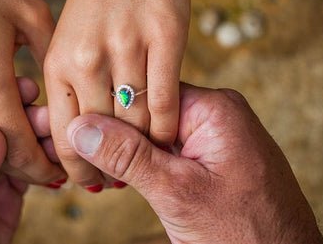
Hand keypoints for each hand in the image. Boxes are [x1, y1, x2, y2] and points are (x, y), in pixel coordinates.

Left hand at [44, 0, 189, 189]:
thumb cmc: (97, 1)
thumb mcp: (66, 41)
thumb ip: (68, 87)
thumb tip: (76, 136)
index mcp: (58, 62)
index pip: (63, 135)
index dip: (76, 168)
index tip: (88, 183)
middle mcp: (88, 58)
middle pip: (101, 135)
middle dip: (109, 168)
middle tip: (117, 183)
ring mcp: (128, 47)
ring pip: (136, 122)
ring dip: (141, 152)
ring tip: (144, 164)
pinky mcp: (166, 36)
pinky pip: (166, 100)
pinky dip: (167, 129)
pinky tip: (167, 138)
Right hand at [67, 83, 322, 242]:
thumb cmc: (243, 233)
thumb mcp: (176, 192)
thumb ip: (127, 156)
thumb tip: (81, 127)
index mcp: (214, 108)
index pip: (145, 92)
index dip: (110, 112)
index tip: (79, 130)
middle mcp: (217, 113)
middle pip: (149, 111)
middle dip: (119, 137)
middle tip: (87, 159)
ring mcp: (216, 135)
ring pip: (156, 132)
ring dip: (132, 153)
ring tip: (107, 172)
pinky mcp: (213, 156)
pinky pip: (171, 149)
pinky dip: (150, 164)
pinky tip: (132, 178)